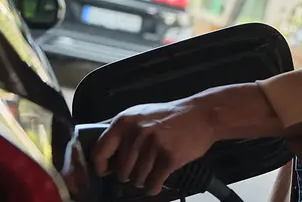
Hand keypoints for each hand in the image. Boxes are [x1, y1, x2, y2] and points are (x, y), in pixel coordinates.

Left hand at [91, 100, 216, 194]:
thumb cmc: (170, 116)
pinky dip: (153, 187)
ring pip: (136, 179)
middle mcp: (136, 133)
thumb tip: (100, 149)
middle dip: (127, 176)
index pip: (99, 151)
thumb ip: (121, 130)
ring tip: (149, 173)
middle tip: (136, 171)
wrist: (201, 115)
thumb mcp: (140, 114)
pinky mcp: (169, 158)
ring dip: (142, 181)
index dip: (100, 166)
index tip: (106, 171)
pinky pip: (153, 183)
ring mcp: (153, 145)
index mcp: (124, 122)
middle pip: (120, 171)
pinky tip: (156, 182)